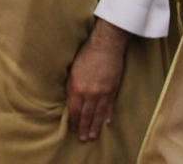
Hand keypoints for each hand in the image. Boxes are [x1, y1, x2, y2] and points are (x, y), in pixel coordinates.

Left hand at [66, 18, 128, 140]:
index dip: (72, 120)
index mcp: (76, 87)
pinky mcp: (113, 89)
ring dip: (95, 125)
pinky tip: (106, 122)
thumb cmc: (85, 53)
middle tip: (82, 138)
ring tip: (92, 135)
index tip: (71, 129)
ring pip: (98, 113)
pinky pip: (109, 106)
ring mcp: (102, 93)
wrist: (105, 45)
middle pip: (86, 114)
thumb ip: (71, 85)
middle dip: (83, 127)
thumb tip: (70, 98)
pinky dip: (107, 115)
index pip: (73, 109)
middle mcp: (89, 93)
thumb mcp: (72, 69)